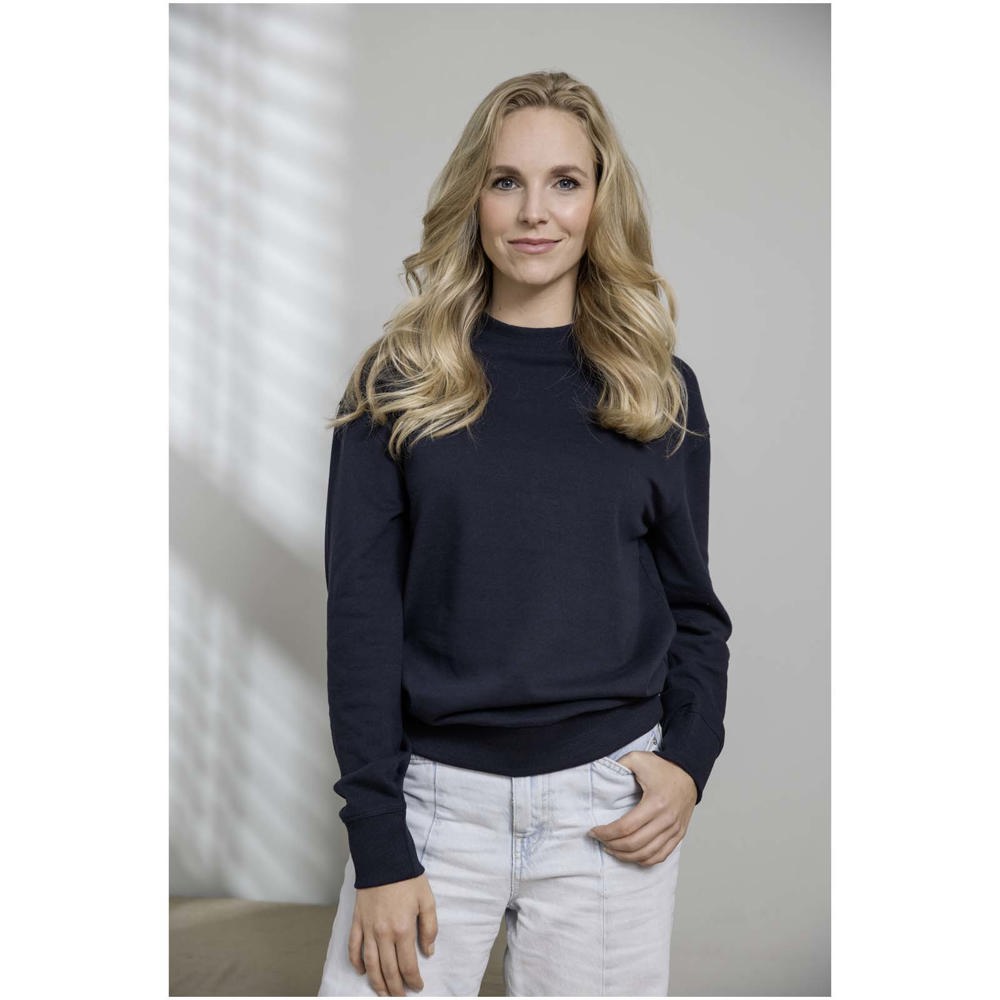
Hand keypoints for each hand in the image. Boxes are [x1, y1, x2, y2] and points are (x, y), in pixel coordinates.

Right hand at [349, 872, 437, 995]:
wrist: (384, 858)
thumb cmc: (407, 878)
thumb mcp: (427, 900)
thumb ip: (430, 928)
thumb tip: (428, 951)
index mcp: (403, 929)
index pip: (408, 965)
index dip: (413, 980)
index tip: (418, 987)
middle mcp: (384, 934)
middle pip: (388, 970)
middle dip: (396, 988)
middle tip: (401, 996)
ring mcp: (368, 929)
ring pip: (370, 964)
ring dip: (377, 982)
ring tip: (383, 993)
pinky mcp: (357, 921)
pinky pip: (354, 947)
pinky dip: (356, 962)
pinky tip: (361, 972)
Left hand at [588, 752, 696, 864]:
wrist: (689, 772)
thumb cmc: (663, 767)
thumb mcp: (638, 758)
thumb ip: (619, 765)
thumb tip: (601, 775)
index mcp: (655, 803)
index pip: (626, 827)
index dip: (606, 833)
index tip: (594, 832)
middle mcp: (666, 819)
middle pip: (634, 844)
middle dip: (612, 845)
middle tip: (600, 841)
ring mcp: (674, 830)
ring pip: (646, 854)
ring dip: (625, 856)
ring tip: (611, 849)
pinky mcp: (679, 835)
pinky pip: (660, 856)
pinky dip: (643, 860)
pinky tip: (630, 855)